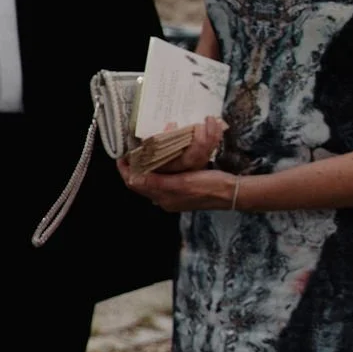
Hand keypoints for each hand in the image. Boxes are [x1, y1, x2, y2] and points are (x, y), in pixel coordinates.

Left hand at [119, 123, 239, 210]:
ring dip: (147, 167)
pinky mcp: (184, 190)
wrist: (231, 192)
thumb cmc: (208, 186)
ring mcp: (175, 195)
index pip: (135, 184)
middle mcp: (166, 199)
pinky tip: (162, 159)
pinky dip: (160, 168)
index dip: (126, 170)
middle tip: (132, 152)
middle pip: (142, 182)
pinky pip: (165, 178)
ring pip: (152, 180)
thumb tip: (133, 180)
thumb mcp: (181, 182)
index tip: (122, 156)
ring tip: (143, 154)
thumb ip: (156, 182)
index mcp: (163, 198)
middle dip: (135, 167)